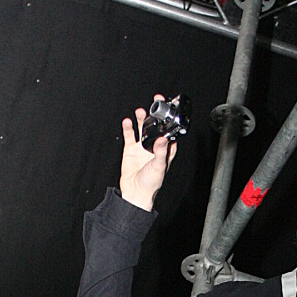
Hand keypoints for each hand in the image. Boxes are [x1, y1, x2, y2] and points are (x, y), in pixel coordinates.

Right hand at [119, 96, 176, 210]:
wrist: (135, 193)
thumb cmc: (151, 184)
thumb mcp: (159, 167)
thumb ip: (161, 152)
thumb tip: (163, 138)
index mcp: (165, 151)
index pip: (169, 132)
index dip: (169, 121)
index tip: (168, 110)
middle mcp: (154, 147)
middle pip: (155, 127)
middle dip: (155, 115)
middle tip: (155, 103)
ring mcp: (142, 148)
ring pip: (142, 129)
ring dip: (141, 119)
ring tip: (140, 111)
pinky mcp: (130, 150)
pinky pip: (129, 136)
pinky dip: (128, 128)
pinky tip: (127, 121)